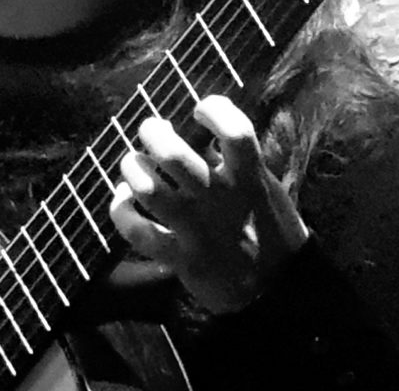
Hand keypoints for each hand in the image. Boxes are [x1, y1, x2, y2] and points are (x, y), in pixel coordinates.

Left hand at [109, 95, 308, 313]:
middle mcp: (221, 200)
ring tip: (133, 162)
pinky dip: (121, 211)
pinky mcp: (182, 258)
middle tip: (151, 129)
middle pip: (173, 156)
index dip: (215, 109)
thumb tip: (190, 127)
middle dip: (153, 133)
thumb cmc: (266, 224)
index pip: (236, 132)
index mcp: (249, 177)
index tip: (200, 110)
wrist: (277, 289)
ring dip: (133, 168)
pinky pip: (139, 233)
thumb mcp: (260, 185)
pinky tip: (122, 199)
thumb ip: (229, 158)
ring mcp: (199, 230)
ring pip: (149, 190)